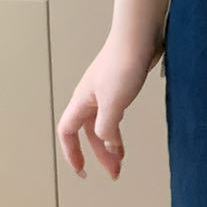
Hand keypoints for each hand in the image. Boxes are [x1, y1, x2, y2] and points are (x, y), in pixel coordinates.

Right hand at [56, 30, 161, 180]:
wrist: (139, 35)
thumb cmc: (123, 64)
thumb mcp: (113, 103)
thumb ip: (107, 128)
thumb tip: (108, 147)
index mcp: (82, 101)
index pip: (67, 132)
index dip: (71, 153)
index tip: (81, 171)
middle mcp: (90, 97)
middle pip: (87, 132)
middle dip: (98, 154)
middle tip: (113, 172)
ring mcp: (104, 91)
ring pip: (102, 124)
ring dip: (110, 144)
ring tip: (121, 160)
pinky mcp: (120, 85)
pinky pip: (114, 114)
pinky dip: (118, 129)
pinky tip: (125, 135)